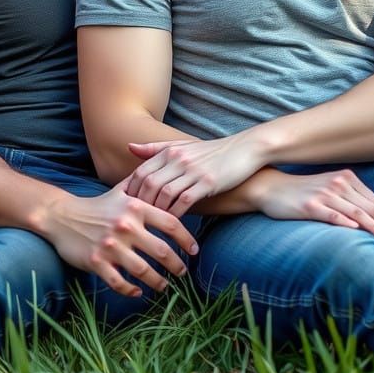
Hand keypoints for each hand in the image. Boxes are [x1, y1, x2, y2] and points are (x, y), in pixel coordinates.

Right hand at [43, 183, 199, 297]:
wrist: (62, 216)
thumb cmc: (97, 206)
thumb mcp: (120, 191)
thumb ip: (142, 186)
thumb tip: (165, 174)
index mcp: (135, 207)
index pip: (171, 223)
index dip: (187, 239)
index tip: (195, 250)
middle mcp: (125, 226)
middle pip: (161, 251)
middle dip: (176, 265)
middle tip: (183, 272)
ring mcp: (111, 246)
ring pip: (143, 270)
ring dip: (157, 282)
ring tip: (164, 286)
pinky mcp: (97, 262)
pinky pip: (119, 282)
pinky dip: (130, 290)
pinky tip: (138, 292)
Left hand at [124, 133, 265, 214]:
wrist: (246, 150)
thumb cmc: (212, 152)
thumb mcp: (184, 147)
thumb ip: (156, 148)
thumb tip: (129, 147)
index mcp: (170, 151)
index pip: (141, 172)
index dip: (131, 191)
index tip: (126, 207)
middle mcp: (179, 159)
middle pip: (149, 183)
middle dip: (139, 203)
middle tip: (135, 220)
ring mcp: (193, 170)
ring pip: (164, 193)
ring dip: (156, 210)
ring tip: (152, 225)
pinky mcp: (208, 182)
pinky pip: (185, 201)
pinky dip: (176, 213)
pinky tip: (173, 224)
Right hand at [257, 168, 373, 241]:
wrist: (272, 189)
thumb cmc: (305, 192)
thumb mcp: (337, 191)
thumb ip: (366, 199)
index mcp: (347, 178)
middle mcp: (338, 183)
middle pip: (369, 208)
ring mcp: (323, 194)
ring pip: (355, 212)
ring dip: (372, 228)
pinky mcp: (310, 205)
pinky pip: (332, 214)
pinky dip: (345, 222)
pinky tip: (356, 231)